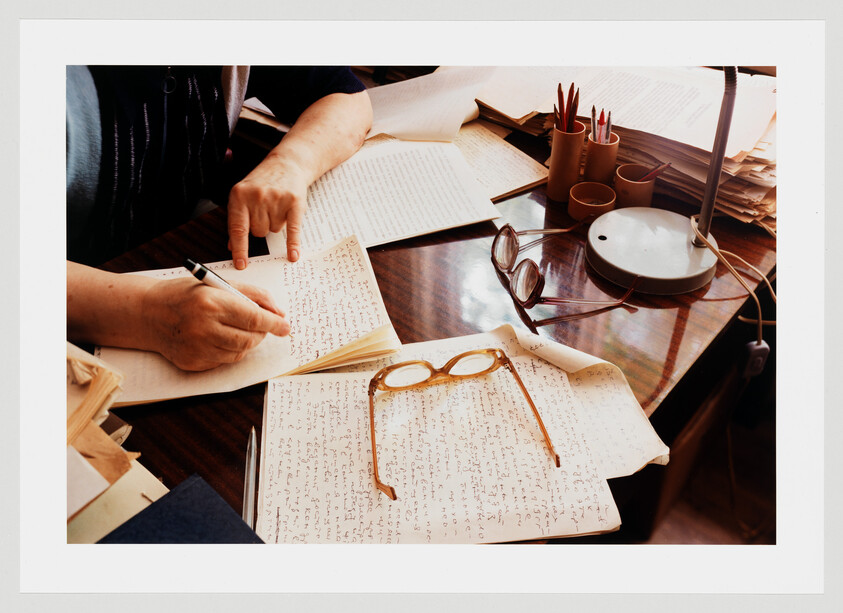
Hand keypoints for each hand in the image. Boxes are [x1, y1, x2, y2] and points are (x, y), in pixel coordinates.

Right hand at [141, 277, 290, 370]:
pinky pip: (224, 361)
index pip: (254, 318)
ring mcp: (197, 348)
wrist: (148, 313)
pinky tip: (220, 338)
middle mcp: (203, 327)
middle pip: (250, 339)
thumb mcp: (217, 284)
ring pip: (240, 352)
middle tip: (261, 325)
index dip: (274, 324)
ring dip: (247, 342)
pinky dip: (231, 351)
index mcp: (211, 303)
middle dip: (262, 333)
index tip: (285, 326)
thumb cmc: (186, 295)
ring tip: (238, 329)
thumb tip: (278, 312)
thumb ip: (252, 295)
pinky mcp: (193, 362)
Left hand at [227, 155, 309, 267]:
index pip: (238, 228)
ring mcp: (276, 198)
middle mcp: (257, 196)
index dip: (239, 249)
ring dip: (276, 224)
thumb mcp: (243, 196)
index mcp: (239, 195)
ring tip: (277, 206)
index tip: (241, 265)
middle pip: (258, 232)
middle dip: (262, 227)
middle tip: (265, 211)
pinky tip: (293, 255)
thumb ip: (237, 220)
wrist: (287, 163)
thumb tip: (231, 246)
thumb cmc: (263, 181)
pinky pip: (292, 229)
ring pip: (274, 230)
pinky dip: (292, 244)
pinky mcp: (294, 201)